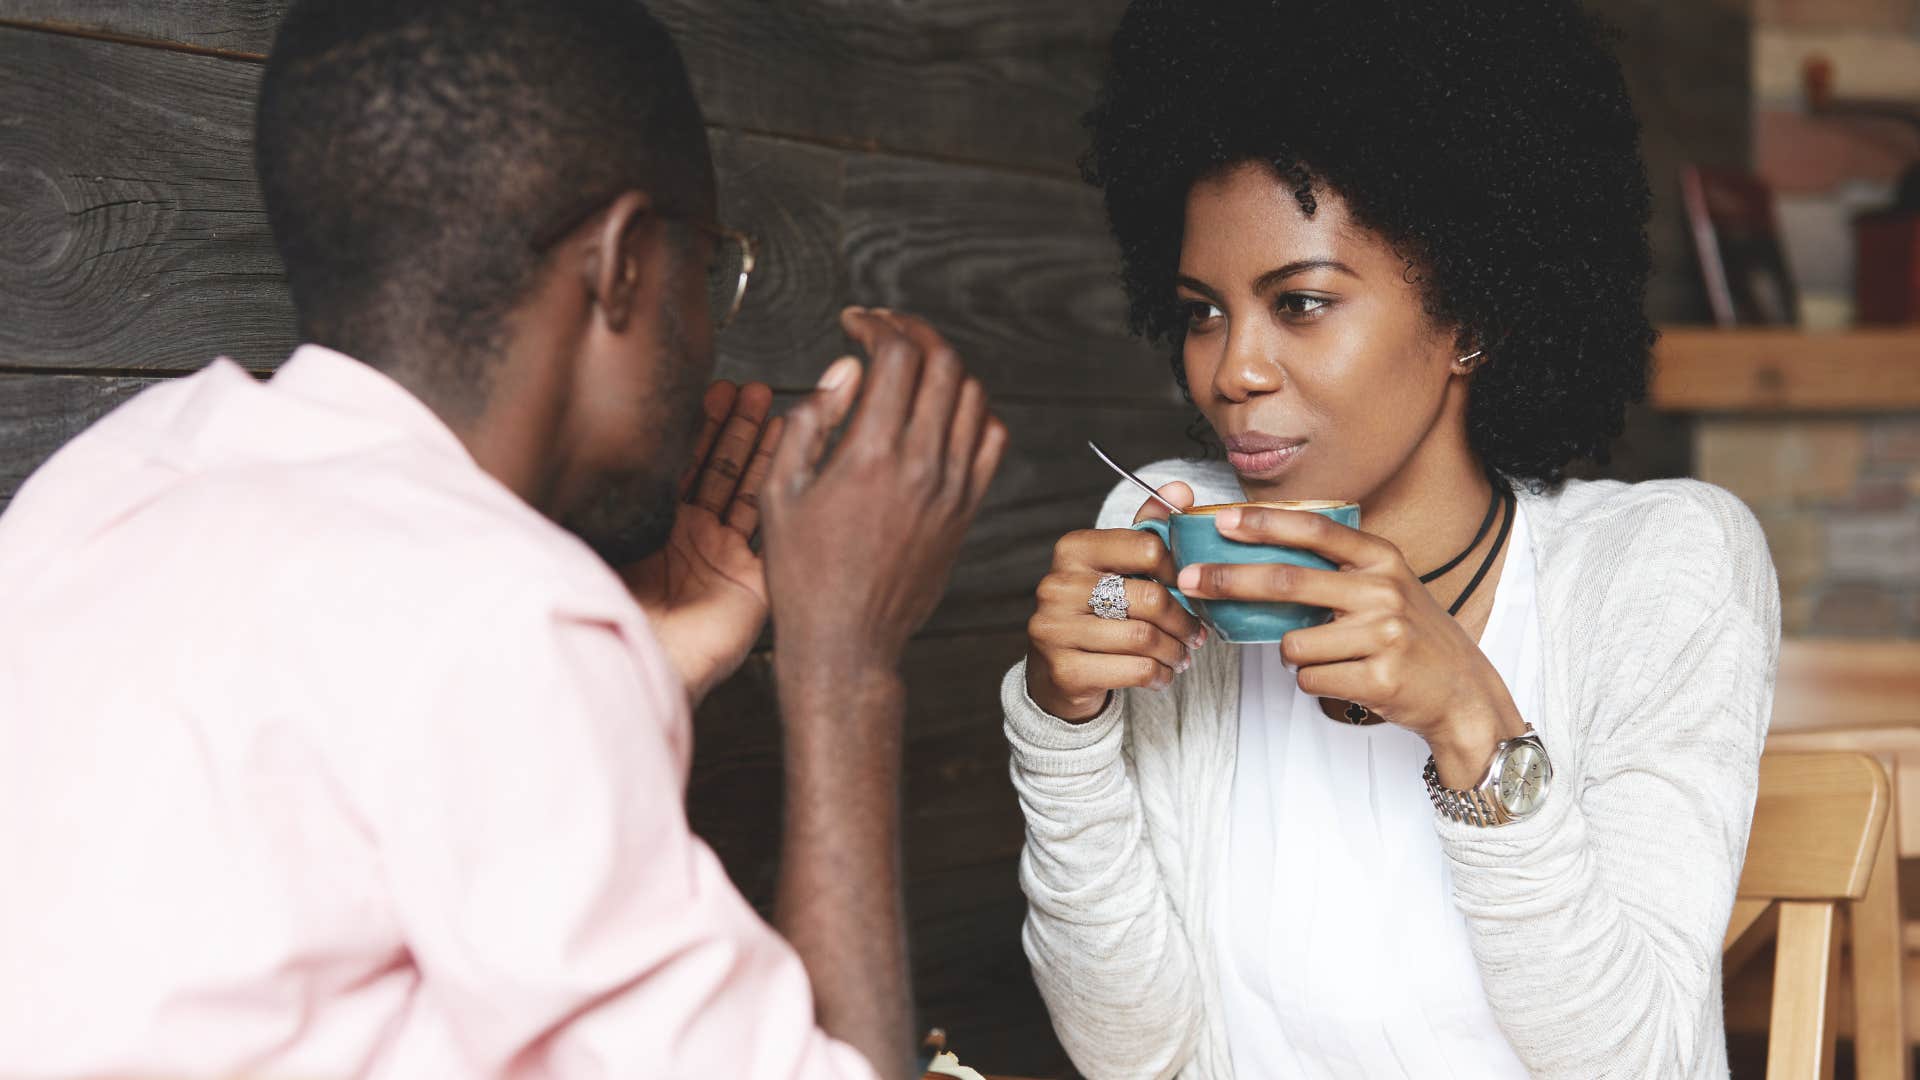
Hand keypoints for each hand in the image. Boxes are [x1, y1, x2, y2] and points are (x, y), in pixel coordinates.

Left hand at [623, 381, 783, 706]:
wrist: (644, 665)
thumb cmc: (611, 611)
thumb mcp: (596, 541)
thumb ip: (594, 503)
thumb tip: (568, 451)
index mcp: (649, 528)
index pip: (677, 465)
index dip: (695, 428)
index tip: (709, 390)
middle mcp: (688, 538)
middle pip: (715, 469)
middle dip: (731, 425)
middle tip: (747, 388)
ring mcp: (720, 556)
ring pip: (743, 487)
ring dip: (756, 446)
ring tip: (768, 406)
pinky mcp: (750, 579)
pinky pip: (767, 524)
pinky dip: (777, 484)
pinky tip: (787, 453)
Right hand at [761, 308, 1007, 695]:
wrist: (847, 641)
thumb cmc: (803, 574)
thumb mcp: (779, 491)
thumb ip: (811, 420)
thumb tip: (846, 369)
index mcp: (868, 454)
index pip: (895, 356)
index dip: (876, 324)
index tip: (855, 323)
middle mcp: (920, 465)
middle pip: (941, 362)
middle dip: (912, 331)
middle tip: (885, 330)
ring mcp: (952, 487)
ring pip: (972, 394)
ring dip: (943, 366)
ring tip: (912, 366)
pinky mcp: (967, 509)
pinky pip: (991, 439)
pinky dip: (974, 410)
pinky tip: (944, 411)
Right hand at [1024, 481, 1207, 721]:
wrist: (1056, 672)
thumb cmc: (1095, 611)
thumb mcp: (1118, 565)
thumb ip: (1149, 528)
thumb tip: (1181, 491)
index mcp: (1073, 550)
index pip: (1147, 547)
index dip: (1180, 571)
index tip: (1189, 588)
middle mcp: (1057, 585)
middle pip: (1149, 597)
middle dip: (1183, 620)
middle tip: (1196, 633)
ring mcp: (1055, 629)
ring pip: (1144, 637)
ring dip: (1174, 651)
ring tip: (1182, 654)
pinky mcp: (1065, 670)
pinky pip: (1133, 670)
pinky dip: (1159, 675)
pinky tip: (1163, 674)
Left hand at [1173, 505, 1524, 785]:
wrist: (1462, 692)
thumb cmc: (1411, 635)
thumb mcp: (1386, 585)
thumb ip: (1338, 568)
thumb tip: (1258, 554)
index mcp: (1382, 559)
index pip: (1315, 530)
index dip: (1265, 523)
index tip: (1223, 520)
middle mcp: (1383, 590)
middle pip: (1287, 582)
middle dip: (1229, 580)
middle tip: (1188, 580)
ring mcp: (1383, 634)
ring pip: (1293, 644)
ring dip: (1296, 656)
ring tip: (1334, 657)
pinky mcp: (1379, 678)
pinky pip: (1310, 679)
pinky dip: (1316, 682)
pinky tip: (1349, 678)